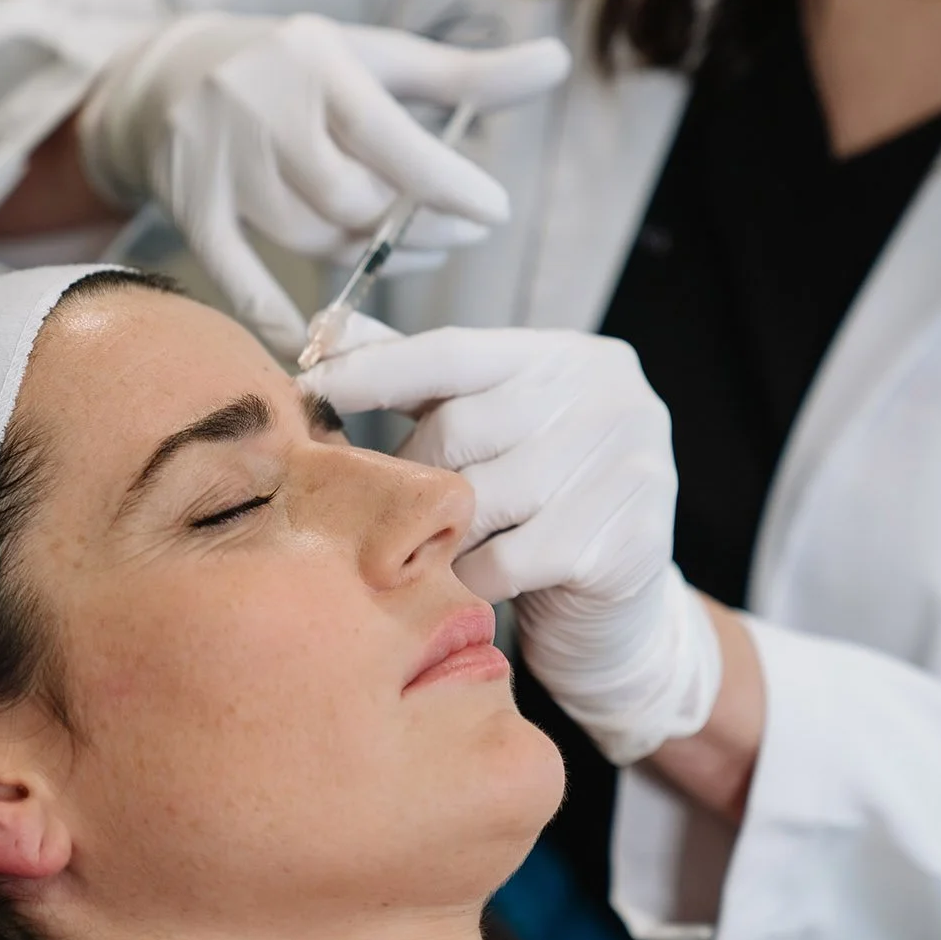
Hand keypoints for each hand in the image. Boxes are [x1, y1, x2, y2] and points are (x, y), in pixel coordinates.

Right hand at [77, 14, 569, 355]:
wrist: (161, 80)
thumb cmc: (299, 70)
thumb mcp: (375, 59)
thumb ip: (467, 74)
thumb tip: (558, 59)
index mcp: (317, 62)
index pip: (389, 136)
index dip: (446, 184)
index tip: (493, 213)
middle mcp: (263, 109)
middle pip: (352, 200)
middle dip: (412, 227)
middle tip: (457, 234)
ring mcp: (220, 164)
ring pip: (310, 239)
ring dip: (366, 259)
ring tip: (405, 250)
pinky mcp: (191, 211)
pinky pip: (241, 277)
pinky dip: (280, 313)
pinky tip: (322, 335)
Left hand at [302, 321, 721, 765]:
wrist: (620, 609)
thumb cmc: (541, 507)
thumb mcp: (492, 426)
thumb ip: (421, 379)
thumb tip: (328, 331)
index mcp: (566, 358)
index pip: (454, 352)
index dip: (376, 370)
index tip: (311, 386)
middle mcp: (607, 397)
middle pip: (461, 428)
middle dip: (411, 474)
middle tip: (392, 510)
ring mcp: (628, 465)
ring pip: (482, 499)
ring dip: (442, 533)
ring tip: (433, 547)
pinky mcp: (629, 539)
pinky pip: (510, 561)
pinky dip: (476, 578)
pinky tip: (476, 581)